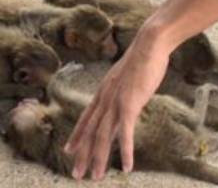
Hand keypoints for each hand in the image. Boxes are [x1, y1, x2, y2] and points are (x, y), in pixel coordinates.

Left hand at [64, 30, 170, 178]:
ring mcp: (115, 102)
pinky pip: (125, 133)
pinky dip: (125, 151)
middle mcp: (105, 99)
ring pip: (103, 136)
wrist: (148, 44)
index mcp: (103, 92)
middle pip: (90, 132)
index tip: (68, 151)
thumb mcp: (126, 78)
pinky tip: (126, 167)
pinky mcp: (130, 104)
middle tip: (76, 175)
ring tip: (96, 177)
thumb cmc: (141, 58)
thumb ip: (121, 92)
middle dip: (83, 155)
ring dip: (99, 159)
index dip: (77, 136)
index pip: (85, 118)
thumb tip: (124, 101)